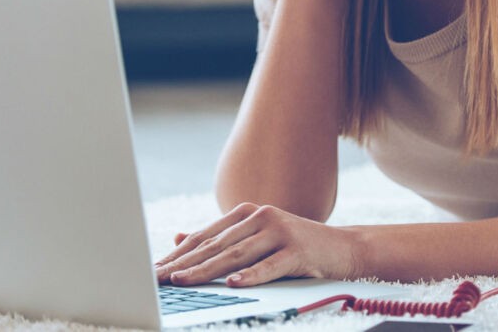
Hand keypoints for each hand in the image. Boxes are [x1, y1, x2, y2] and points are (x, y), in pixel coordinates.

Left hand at [153, 203, 363, 287]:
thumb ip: (221, 238)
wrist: (343, 248)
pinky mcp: (298, 250)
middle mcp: (261, 217)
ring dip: (207, 269)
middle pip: (215, 245)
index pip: (204, 235)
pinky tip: (233, 284)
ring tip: (183, 281)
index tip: (155, 269)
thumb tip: (178, 238)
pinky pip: (270, 266)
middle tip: (159, 278)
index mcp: (247, 213)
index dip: (178, 253)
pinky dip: (251, 275)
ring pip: (237, 254)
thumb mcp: (256, 238)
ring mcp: (280, 232)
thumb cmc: (295, 247)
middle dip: (184, 263)